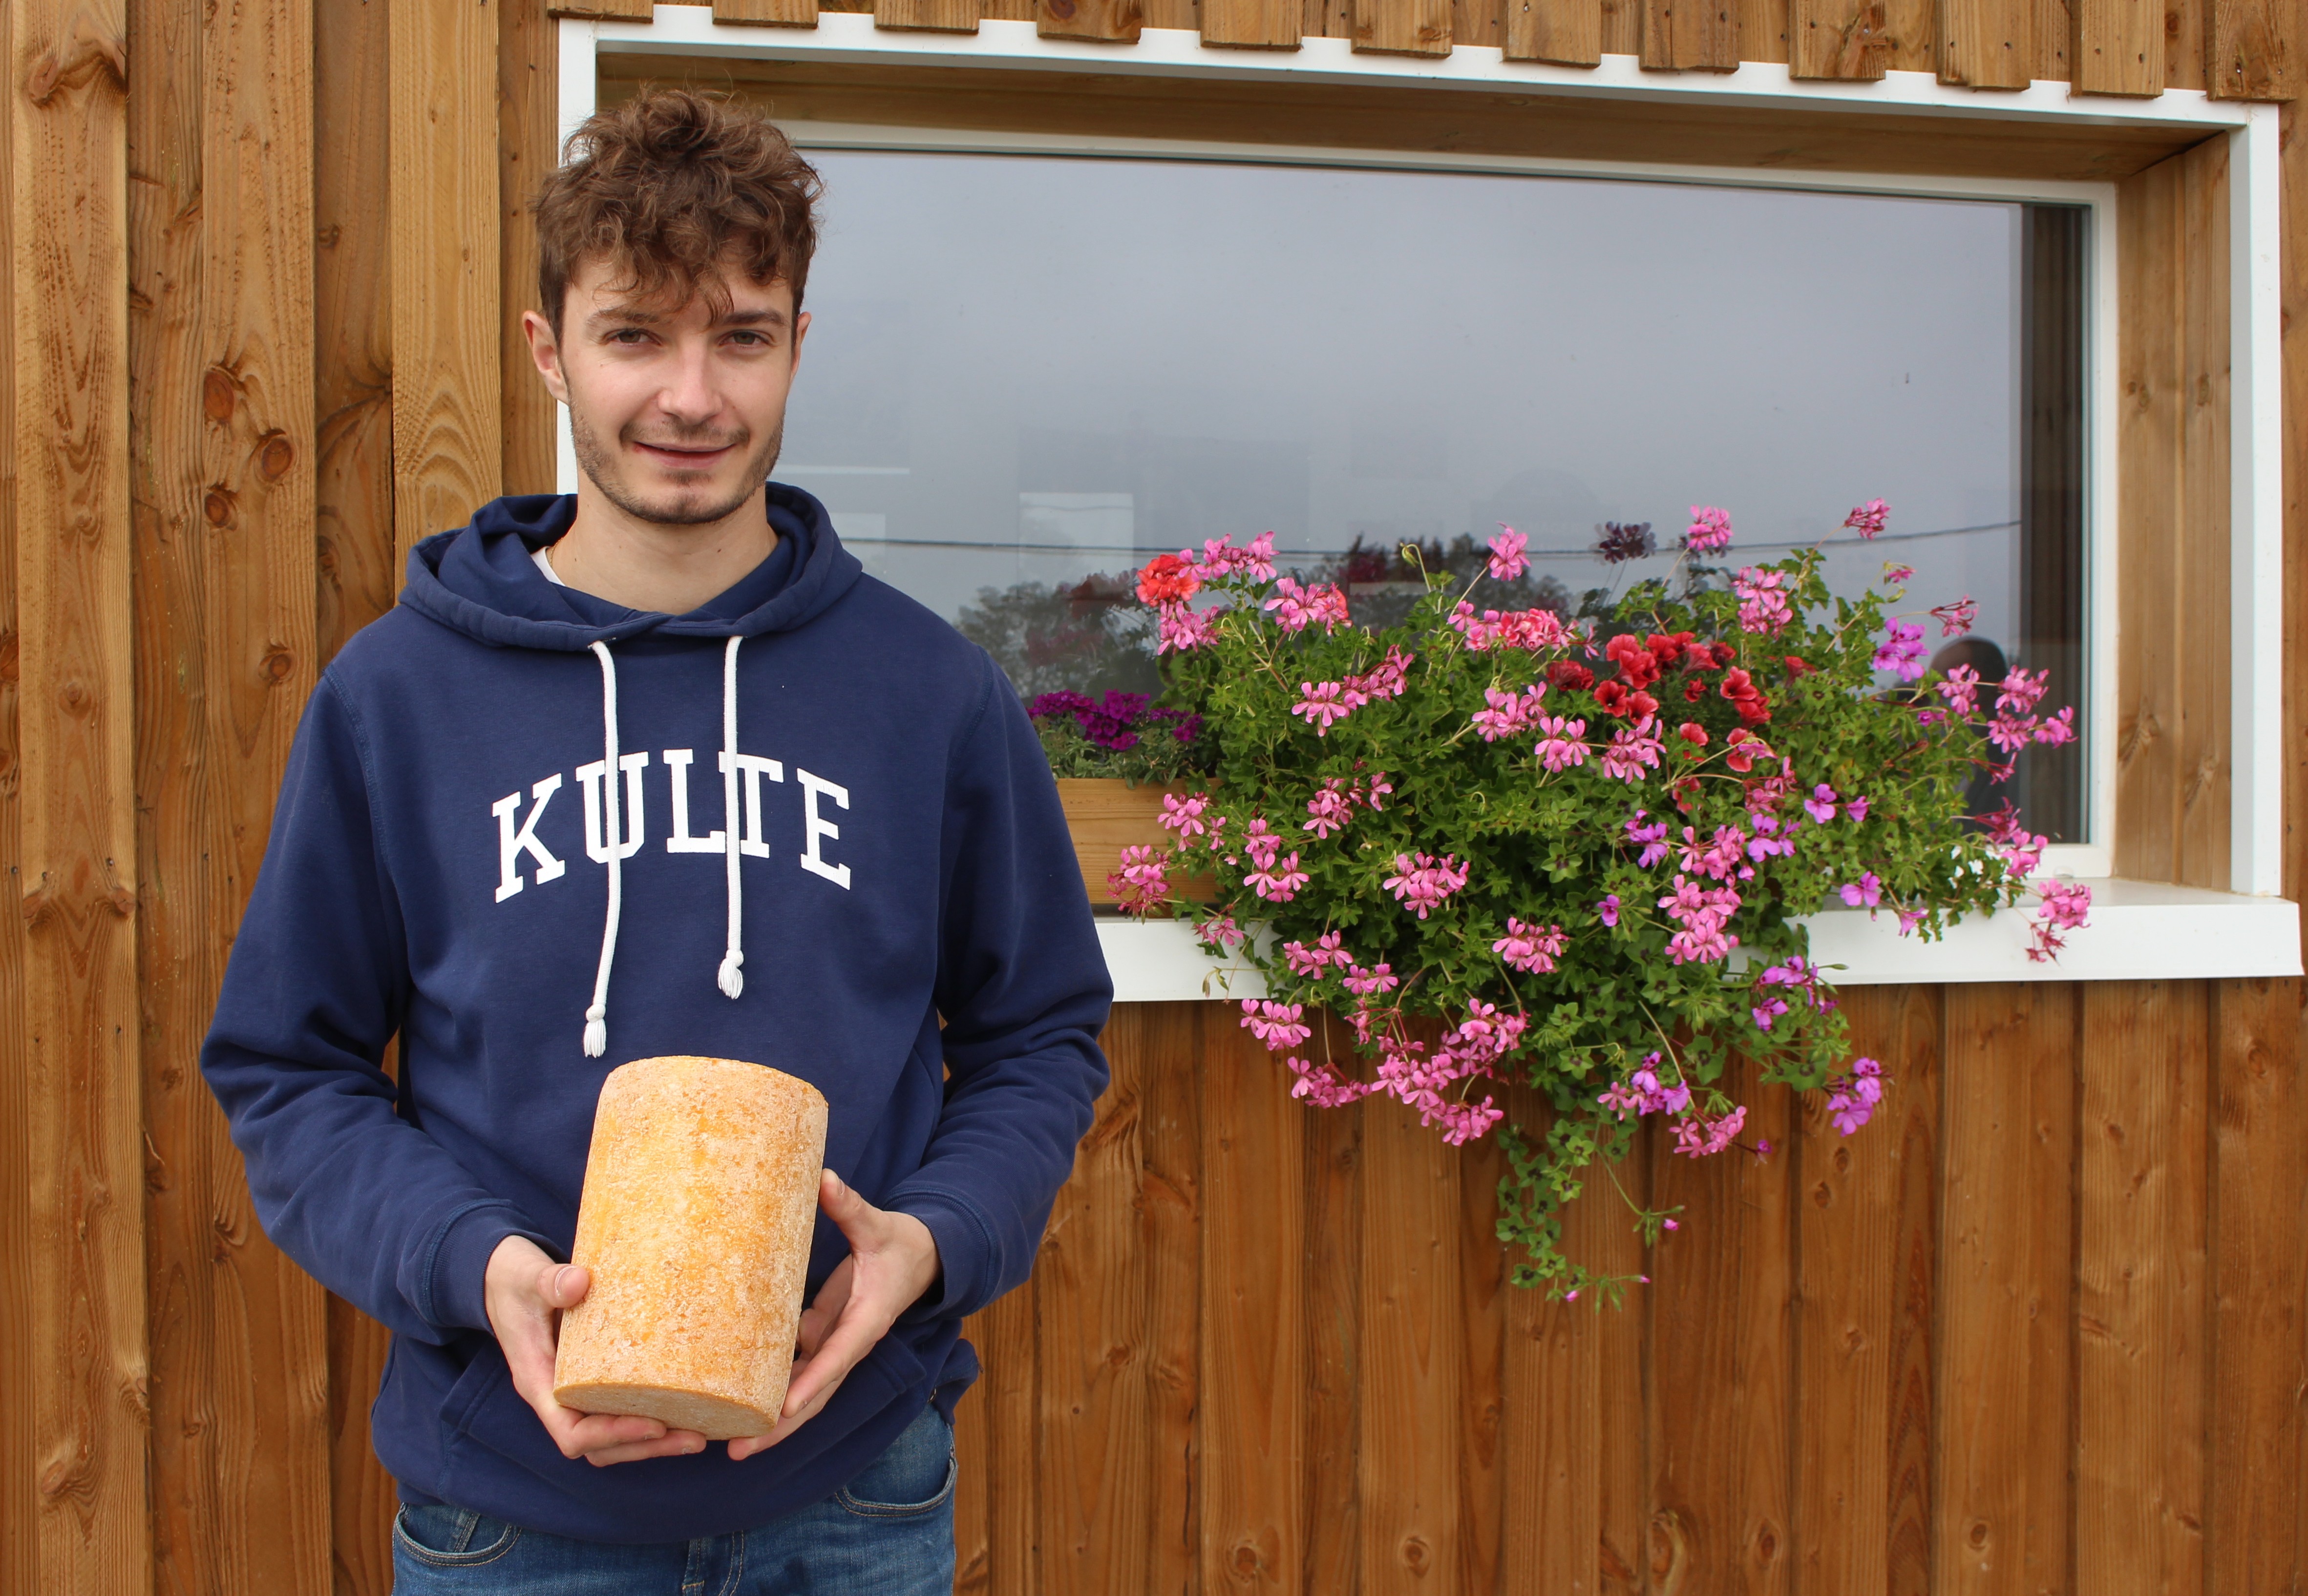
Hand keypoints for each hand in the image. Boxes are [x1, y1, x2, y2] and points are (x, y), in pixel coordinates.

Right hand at [484, 1235, 708, 1466]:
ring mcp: (576, 1392)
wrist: (505, 1280)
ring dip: (653, 1442)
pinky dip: (650, 1417)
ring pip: (612, 1438)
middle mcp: (557, 1397)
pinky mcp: (595, 1380)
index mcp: (538, 1382)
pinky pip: (621, 1411)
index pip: (572, 1432)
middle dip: (645, 1447)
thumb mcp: (526, 1278)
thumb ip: (549, 1281)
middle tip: (696, 1438)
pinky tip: (688, 1408)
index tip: (653, 1425)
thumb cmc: (515, 1282)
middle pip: (599, 1446)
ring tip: (700, 1434)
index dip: (612, 1436)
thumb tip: (579, 1282)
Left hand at [727, 1171, 940, 1459]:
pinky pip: (796, 1372)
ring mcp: (835, 1344)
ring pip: (803, 1392)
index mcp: (867, 1320)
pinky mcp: (824, 1337)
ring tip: (730, 1446)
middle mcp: (850, 1342)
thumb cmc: (901, 1242)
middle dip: (781, 1427)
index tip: (783, 1409)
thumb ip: (850, 1207)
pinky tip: (736, 1407)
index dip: (810, 1384)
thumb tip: (823, 1179)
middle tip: (740, 1453)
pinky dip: (770, 1391)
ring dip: (771, 1421)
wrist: (922, 1258)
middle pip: (815, 1394)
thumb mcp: (878, 1224)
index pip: (837, 1357)